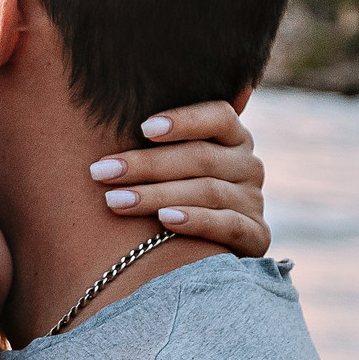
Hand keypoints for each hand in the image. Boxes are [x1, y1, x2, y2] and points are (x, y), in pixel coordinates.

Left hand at [89, 100, 268, 257]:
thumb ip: (157, 138)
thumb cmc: (174, 192)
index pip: (218, 116)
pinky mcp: (257, 236)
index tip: (142, 128)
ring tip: (115, 201)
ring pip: (207, 191)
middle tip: (101, 172)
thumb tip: (108, 107)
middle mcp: (248, 165)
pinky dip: (195, 221)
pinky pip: (228, 225)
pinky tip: (164, 220)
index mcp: (233, 137)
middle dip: (146, 164)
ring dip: (156, 195)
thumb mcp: (174, 161)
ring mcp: (253, 201)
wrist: (204, 252)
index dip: (183, 120)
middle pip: (200, 157)